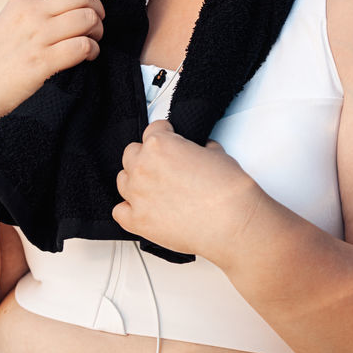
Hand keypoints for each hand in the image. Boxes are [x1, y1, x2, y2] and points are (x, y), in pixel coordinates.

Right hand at [0, 0, 109, 118]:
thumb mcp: (10, 18)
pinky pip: (84, 46)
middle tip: (96, 24)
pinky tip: (87, 56)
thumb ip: (36, 5)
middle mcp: (30, 11)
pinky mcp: (43, 61)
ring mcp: (37, 36)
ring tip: (92, 41)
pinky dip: (93, 51)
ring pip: (87, 18)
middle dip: (97, 9)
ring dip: (97, 30)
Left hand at [112, 120, 266, 261]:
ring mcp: (137, 195)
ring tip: (155, 189)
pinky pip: (119, 212)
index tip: (170, 140)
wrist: (233, 223)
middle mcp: (143, 167)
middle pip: (131, 153)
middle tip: (164, 167)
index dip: (165, 135)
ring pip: (123, 180)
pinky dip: (129, 210)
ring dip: (136, 182)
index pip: (153, 129)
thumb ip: (198, 149)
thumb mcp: (216, 153)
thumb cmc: (228, 190)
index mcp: (159, 144)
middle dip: (146, 157)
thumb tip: (197, 153)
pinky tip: (144, 210)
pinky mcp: (138, 221)